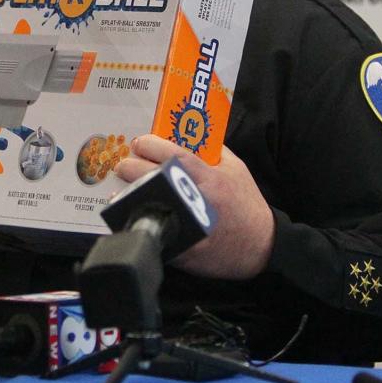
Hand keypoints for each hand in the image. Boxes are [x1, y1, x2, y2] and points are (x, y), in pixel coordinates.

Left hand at [114, 135, 274, 279]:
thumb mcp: (236, 169)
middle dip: (132, 168)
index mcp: (211, 177)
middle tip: (123, 165)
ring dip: (129, 196)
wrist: (260, 246)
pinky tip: (129, 217)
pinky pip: (154, 234)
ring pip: (149, 206)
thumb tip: (190, 132)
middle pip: (155, 178)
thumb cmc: (246, 203)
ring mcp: (190, 226)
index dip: (152, 146)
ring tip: (120, 191)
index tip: (139, 143)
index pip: (175, 155)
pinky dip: (139, 224)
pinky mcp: (183, 250)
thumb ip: (214, 150)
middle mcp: (199, 199)